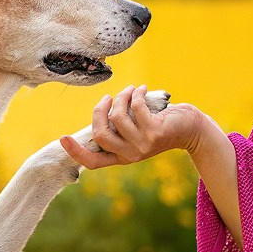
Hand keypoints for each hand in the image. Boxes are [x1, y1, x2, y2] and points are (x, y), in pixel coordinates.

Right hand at [59, 84, 205, 169]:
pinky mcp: (155, 132)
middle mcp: (130, 155)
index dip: (76, 152)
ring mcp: (143, 145)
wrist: (190, 130)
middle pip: (99, 133)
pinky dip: (136, 93)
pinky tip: (143, 90)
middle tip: (108, 98)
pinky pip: (135, 106)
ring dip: (121, 97)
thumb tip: (99, 113)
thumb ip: (118, 128)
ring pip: (117, 117)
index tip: (62, 138)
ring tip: (131, 91)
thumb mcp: (136, 132)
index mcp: (121, 157)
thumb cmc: (159, 126)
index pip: (93, 162)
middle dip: (99, 110)